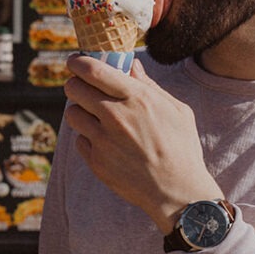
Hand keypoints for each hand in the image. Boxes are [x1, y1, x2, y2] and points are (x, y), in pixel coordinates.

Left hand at [62, 54, 220, 232]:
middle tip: (82, 87)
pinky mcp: (96, 161)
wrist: (178, 192)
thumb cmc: (182, 148)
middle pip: (74, 89)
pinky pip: (79, 140)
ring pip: (72, 113)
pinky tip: (105, 142)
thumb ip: (149, 85)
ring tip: (94, 116)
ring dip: (80, 111)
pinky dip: (88, 138)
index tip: (75, 61)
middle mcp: (115, 116)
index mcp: (136, 98)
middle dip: (75, 84)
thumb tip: (131, 65)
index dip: (78, 62)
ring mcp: (103, 140)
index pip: (93, 70)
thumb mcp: (176, 110)